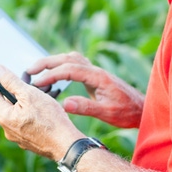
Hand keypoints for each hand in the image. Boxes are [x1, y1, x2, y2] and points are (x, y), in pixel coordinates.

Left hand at [0, 66, 84, 160]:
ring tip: (21, 88)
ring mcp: (16, 136)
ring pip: (11, 111)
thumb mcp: (30, 95)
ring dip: (14, 99)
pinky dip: (23, 109)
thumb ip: (11, 81)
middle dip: (0, 88)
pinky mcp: (26, 139)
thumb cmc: (51, 120)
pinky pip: (20, 120)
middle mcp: (6, 128)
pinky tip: (33, 105)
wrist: (67, 145)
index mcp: (4, 116)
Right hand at [27, 52, 144, 127]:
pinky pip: (74, 64)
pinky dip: (61, 65)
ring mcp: (95, 71)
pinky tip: (54, 74)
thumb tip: (63, 103)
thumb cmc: (127, 112)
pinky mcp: (94, 76)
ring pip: (70, 58)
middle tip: (29, 71)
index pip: (69, 70)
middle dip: (47, 63)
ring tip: (36, 71)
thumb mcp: (107, 113)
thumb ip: (86, 107)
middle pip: (67, 58)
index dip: (51, 75)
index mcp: (98, 76)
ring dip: (53, 62)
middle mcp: (95, 70)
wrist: (142, 109)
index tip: (37, 82)